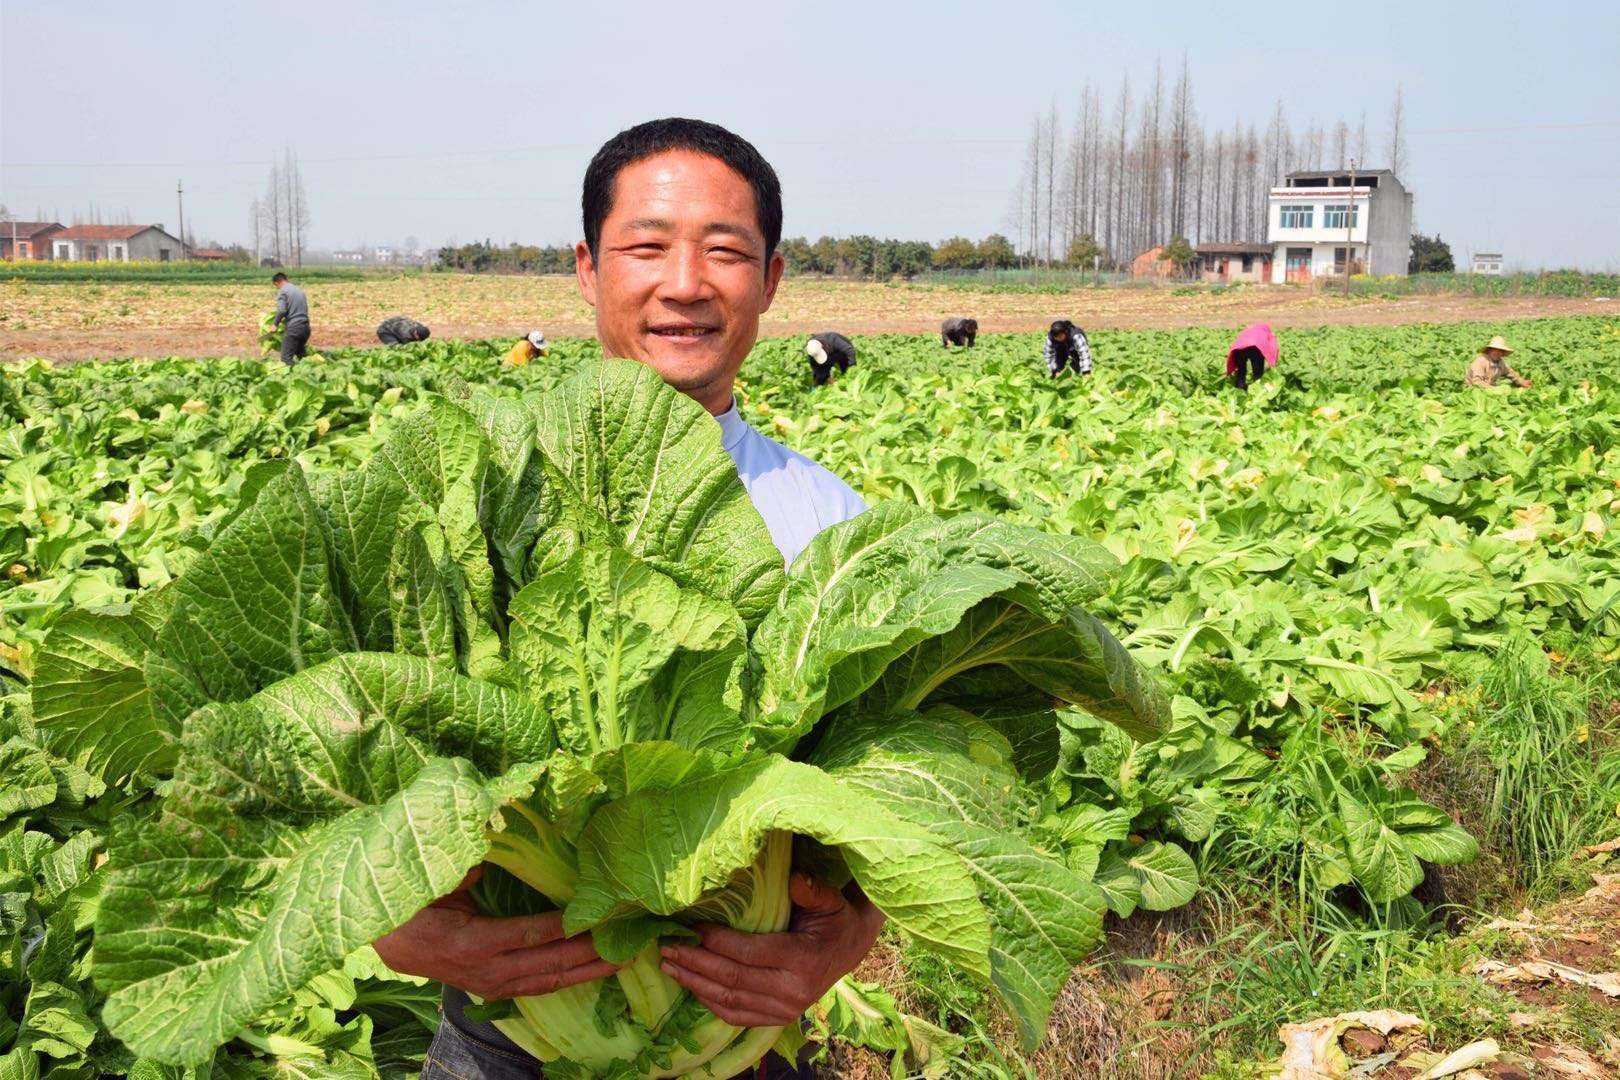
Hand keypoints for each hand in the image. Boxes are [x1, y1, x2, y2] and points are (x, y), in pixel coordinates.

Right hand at [373, 866, 618, 998]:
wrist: (388, 941)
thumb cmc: (414, 905)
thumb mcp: (438, 882)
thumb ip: (471, 866)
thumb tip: (502, 846)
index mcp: (472, 942)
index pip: (528, 934)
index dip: (563, 927)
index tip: (595, 916)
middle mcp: (486, 969)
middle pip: (547, 963)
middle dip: (589, 954)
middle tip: (625, 941)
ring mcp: (491, 983)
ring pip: (547, 981)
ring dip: (585, 971)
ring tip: (621, 960)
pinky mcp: (495, 988)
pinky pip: (537, 986)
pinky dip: (566, 978)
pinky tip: (590, 971)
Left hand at [658, 872, 885, 1027]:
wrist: (850, 950)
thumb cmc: (835, 919)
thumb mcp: (829, 900)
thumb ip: (811, 890)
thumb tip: (794, 878)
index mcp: (803, 960)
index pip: (748, 953)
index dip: (715, 941)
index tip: (689, 926)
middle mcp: (792, 992)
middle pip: (732, 978)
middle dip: (694, 961)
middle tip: (665, 946)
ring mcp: (784, 1010)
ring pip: (729, 1000)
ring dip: (694, 983)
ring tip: (668, 965)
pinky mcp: (777, 1019)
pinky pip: (735, 1015)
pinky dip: (709, 1002)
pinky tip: (690, 985)